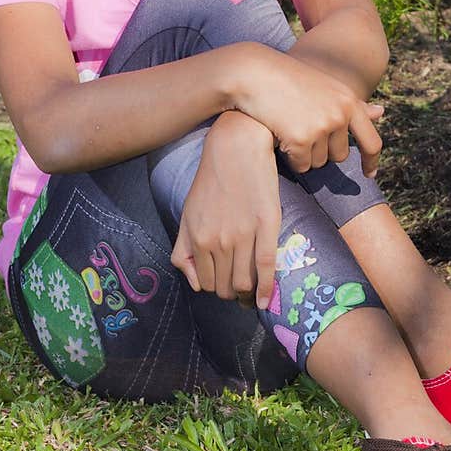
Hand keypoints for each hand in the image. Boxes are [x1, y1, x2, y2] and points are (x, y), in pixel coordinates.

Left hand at [170, 112, 280, 309]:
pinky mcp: (266, 226)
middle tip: (240, 288)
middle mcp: (218, 242)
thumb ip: (184, 249)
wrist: (236, 149)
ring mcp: (243, 235)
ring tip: (252, 291)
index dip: (216, 288)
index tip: (224, 284)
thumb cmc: (211, 180)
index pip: (205, 283)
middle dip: (232, 292)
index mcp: (197, 239)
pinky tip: (266, 300)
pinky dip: (266, 290)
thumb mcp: (187, 214)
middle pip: (225, 287)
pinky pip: (266, 267)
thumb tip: (194, 282)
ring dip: (248, 293)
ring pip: (244, 282)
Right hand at [233, 43, 383, 177]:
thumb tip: (381, 112)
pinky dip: (291, 158)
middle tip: (302, 129)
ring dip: (304, 154)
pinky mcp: (301, 139)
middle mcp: (340, 115)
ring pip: (319, 162)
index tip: (369, 175)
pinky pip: (301, 165)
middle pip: (339, 156)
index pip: (372, 141)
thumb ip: (353, 105)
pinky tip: (280, 137)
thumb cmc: (290, 79)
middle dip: (322, 150)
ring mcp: (321, 127)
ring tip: (289, 128)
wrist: (255, 73)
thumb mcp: (326, 87)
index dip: (371, 161)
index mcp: (349, 102)